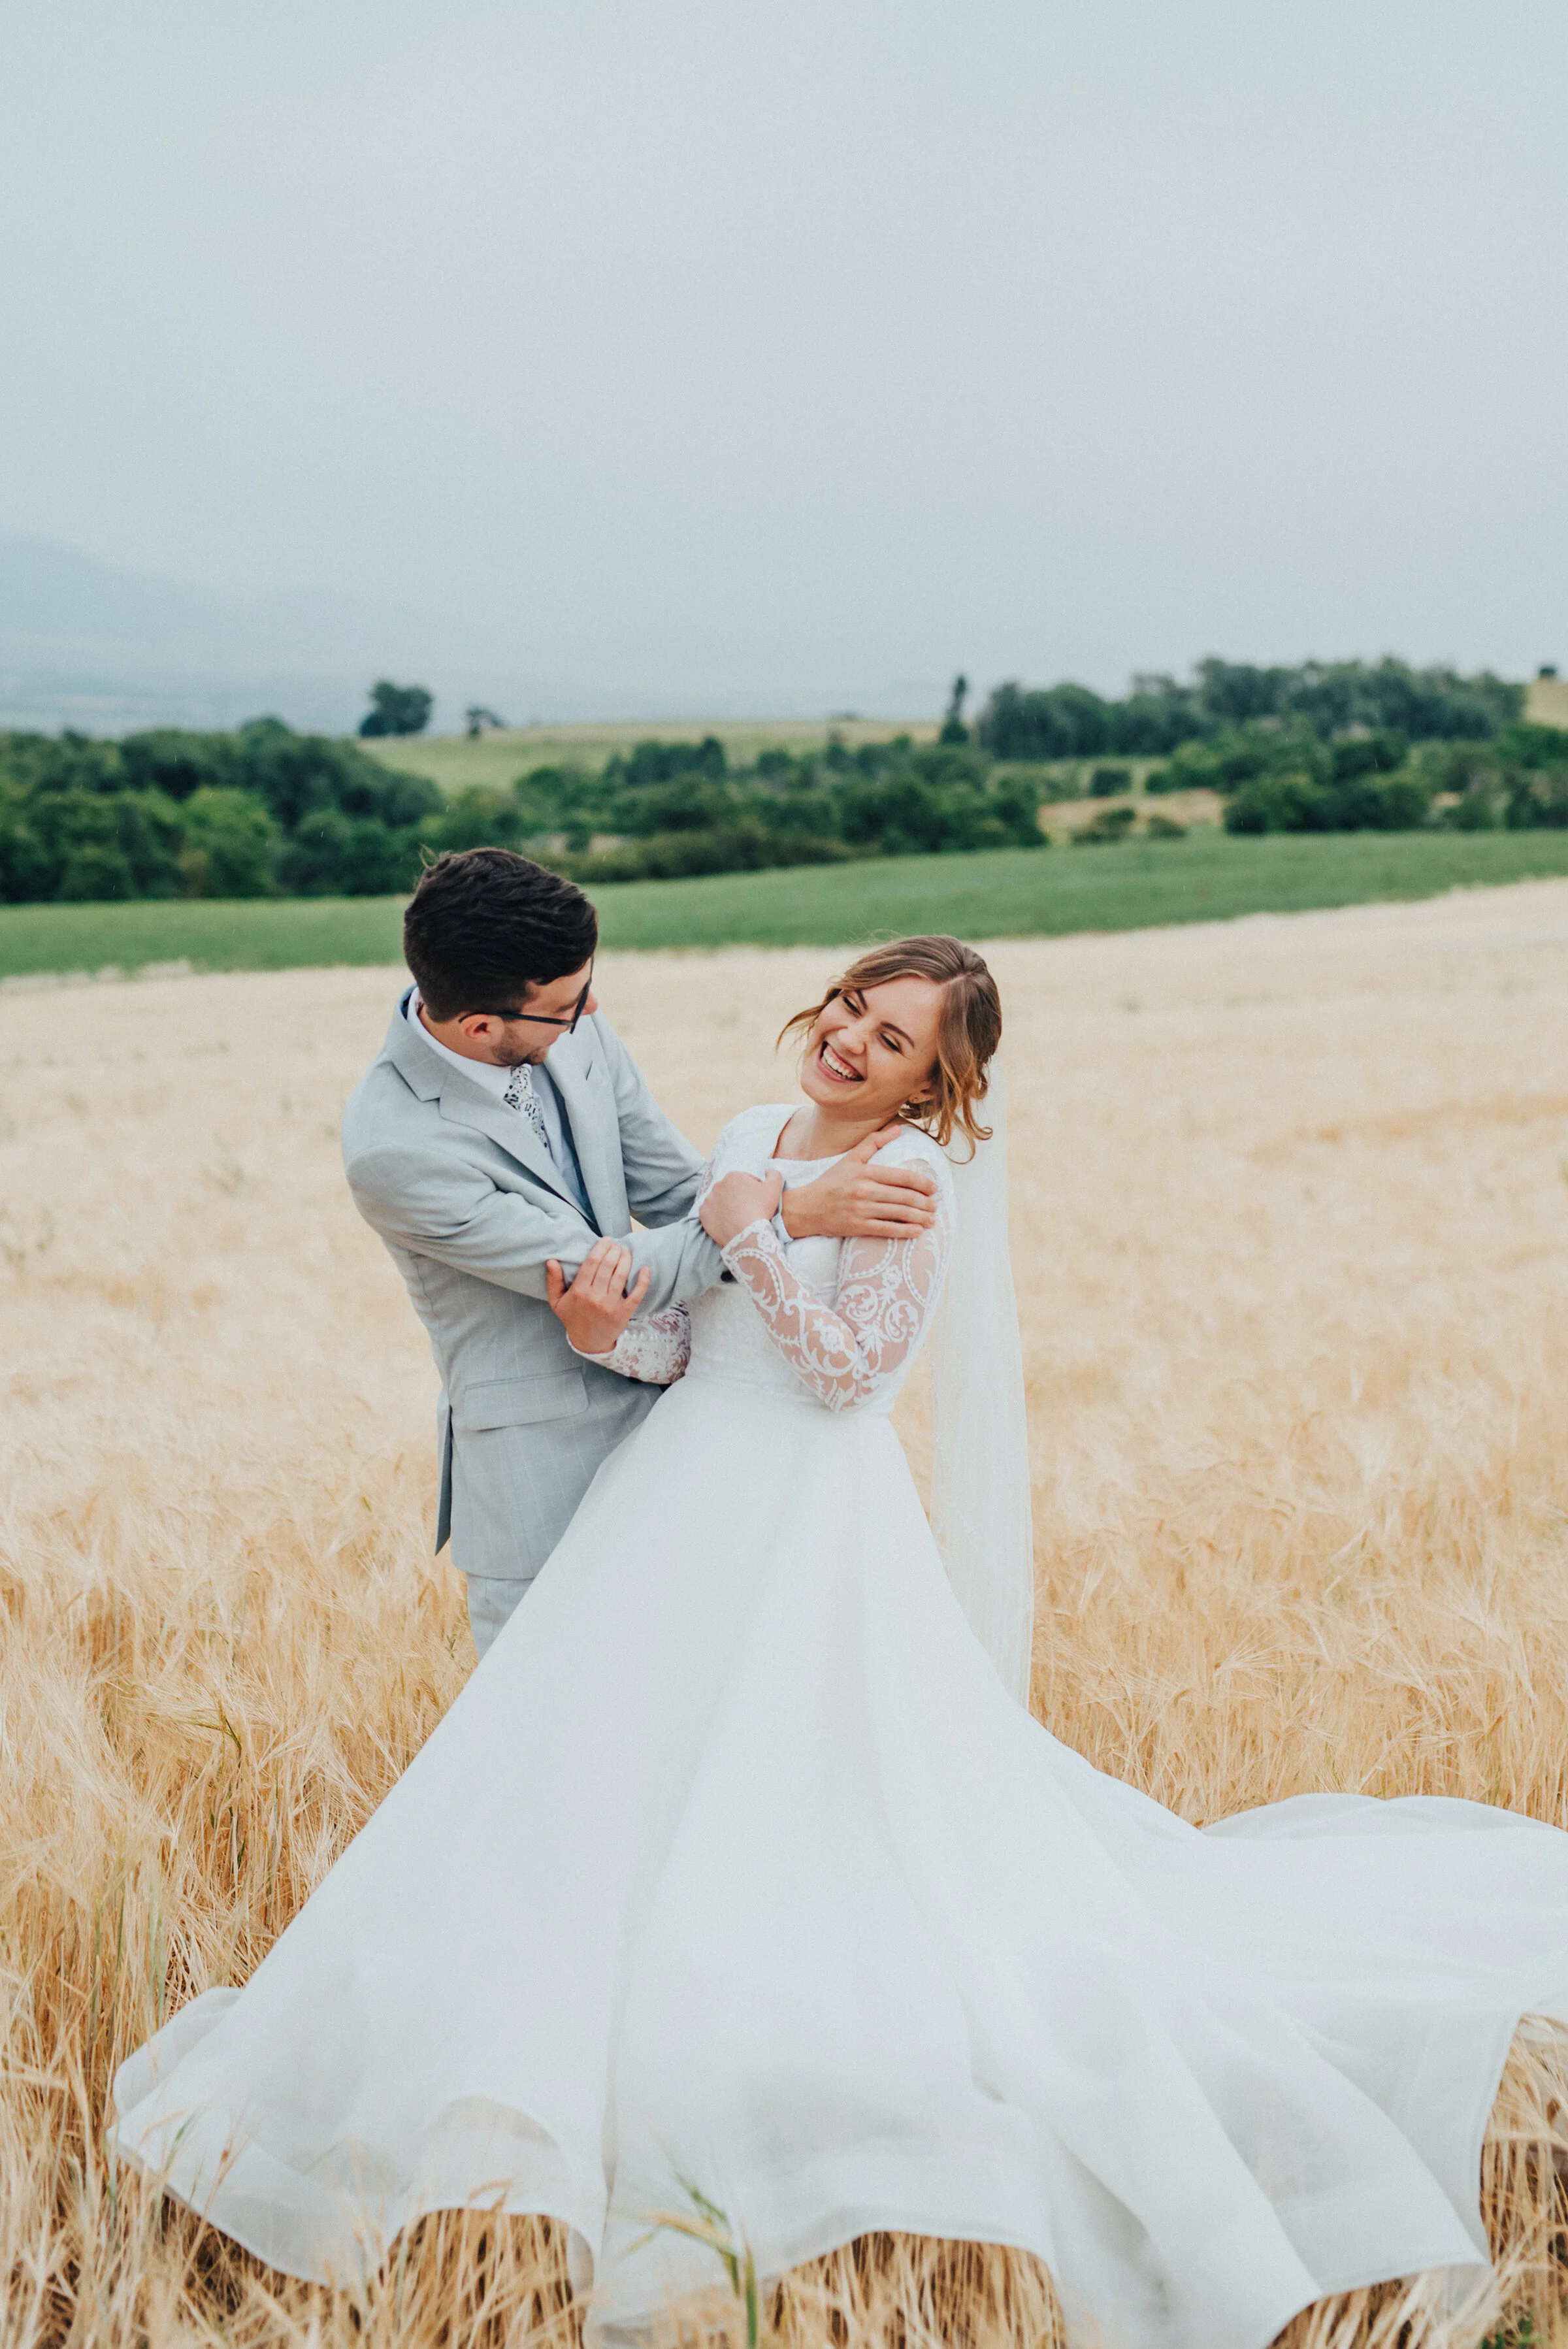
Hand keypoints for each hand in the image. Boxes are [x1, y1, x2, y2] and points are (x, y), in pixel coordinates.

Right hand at [545, 1238, 650, 1354]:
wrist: (588, 1342)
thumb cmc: (573, 1318)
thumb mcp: (557, 1302)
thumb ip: (553, 1281)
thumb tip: (552, 1261)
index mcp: (579, 1291)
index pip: (592, 1263)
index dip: (601, 1248)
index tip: (606, 1240)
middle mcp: (595, 1297)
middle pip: (607, 1266)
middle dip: (614, 1250)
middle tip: (617, 1244)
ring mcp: (611, 1305)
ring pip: (621, 1276)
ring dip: (626, 1259)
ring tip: (626, 1251)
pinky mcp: (624, 1312)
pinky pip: (636, 1294)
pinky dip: (643, 1280)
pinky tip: (645, 1268)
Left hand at [698, 1168, 784, 1248]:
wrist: (747, 1234)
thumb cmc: (760, 1209)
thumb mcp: (774, 1188)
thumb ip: (774, 1174)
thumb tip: (768, 1170)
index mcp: (733, 1176)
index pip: (744, 1181)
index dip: (752, 1191)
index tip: (756, 1201)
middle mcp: (717, 1185)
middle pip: (730, 1190)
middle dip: (737, 1197)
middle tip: (747, 1210)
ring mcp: (708, 1200)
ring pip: (719, 1201)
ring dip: (726, 1206)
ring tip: (736, 1217)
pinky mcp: (703, 1214)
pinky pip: (709, 1213)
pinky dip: (716, 1216)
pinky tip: (726, 1222)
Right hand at [780, 1126, 936, 1241]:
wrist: (805, 1208)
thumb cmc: (830, 1182)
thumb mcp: (850, 1159)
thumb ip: (874, 1142)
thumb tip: (897, 1129)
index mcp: (865, 1172)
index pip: (902, 1177)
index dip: (922, 1183)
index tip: (934, 1188)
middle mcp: (864, 1190)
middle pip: (904, 1196)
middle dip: (925, 1203)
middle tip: (935, 1206)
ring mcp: (861, 1210)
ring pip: (899, 1214)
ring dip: (920, 1218)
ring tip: (931, 1220)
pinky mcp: (857, 1227)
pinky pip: (887, 1230)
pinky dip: (905, 1231)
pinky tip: (917, 1232)